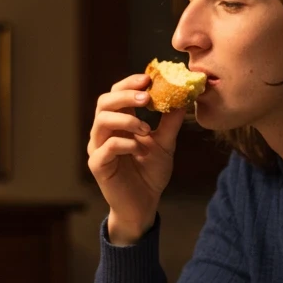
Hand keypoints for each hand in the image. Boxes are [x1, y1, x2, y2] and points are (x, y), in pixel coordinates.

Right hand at [86, 73, 185, 244]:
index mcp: (118, 123)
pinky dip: (125, 143)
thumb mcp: (165, 144)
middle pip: (104, 102)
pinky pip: (106, 148)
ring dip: (127, 120)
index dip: (129, 83)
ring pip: (102, 121)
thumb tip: (184, 98)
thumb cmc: (150, 173)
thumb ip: (170, 122)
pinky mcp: (98, 166)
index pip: (116, 93)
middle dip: (125, 95)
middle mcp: (104, 132)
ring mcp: (98, 148)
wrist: (144, 204)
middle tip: (147, 97)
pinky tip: (140, 149)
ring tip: (147, 129)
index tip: (149, 79)